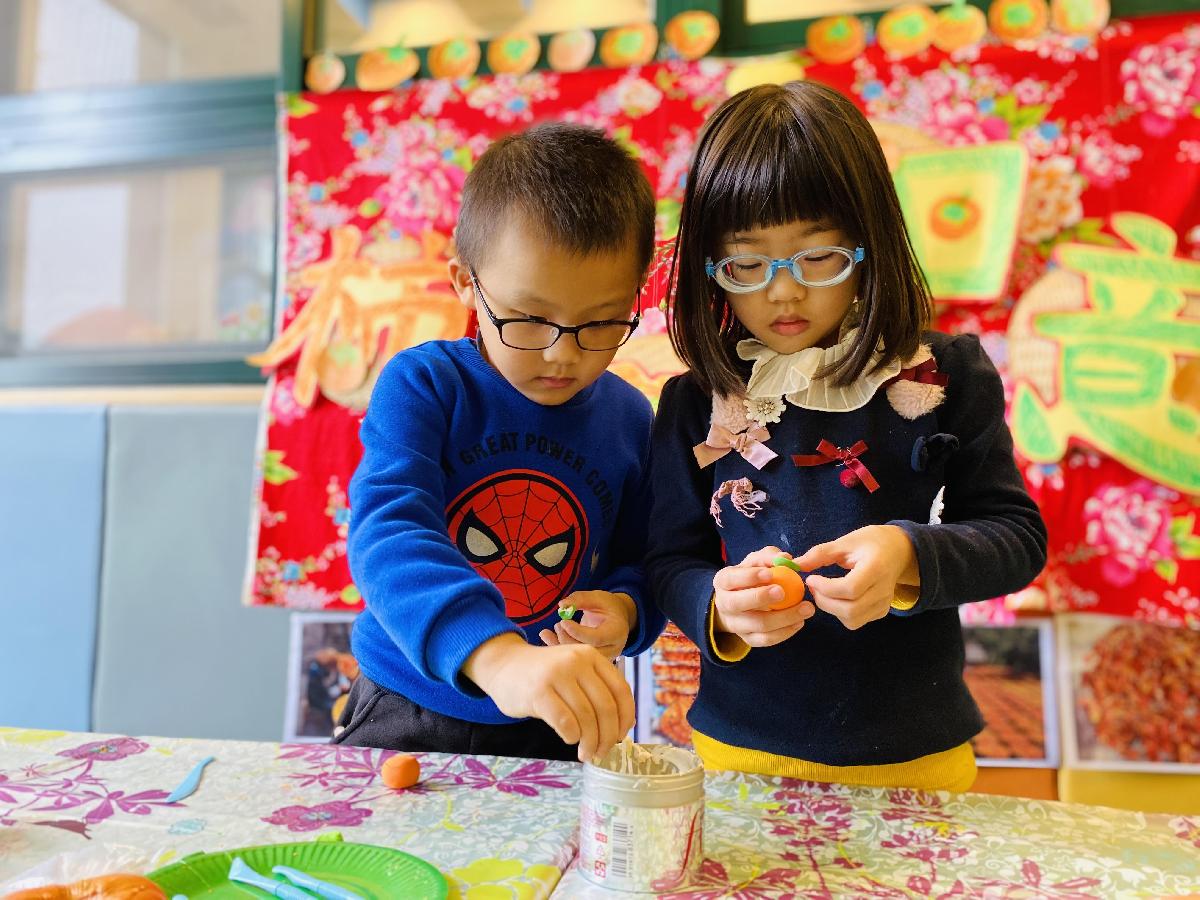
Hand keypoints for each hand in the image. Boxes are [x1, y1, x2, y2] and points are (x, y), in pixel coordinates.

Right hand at [463, 634, 634, 762]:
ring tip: (586, 753)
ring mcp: (557, 674)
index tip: (621, 737)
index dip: (626, 718)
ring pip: (586, 717)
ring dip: (590, 742)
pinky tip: (570, 739)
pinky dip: (572, 736)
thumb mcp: (575, 673)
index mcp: (591, 656)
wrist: (504, 666)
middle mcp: (577, 661)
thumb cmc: (544, 675)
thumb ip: (598, 690)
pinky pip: (565, 721)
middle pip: (605, 706)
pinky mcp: (538, 691)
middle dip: (608, 736)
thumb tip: (625, 725)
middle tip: (601, 752)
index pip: (620, 690)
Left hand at [539, 591, 635, 658]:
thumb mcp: (597, 597)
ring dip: (559, 646)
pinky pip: (574, 660)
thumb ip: (580, 599)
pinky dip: (558, 650)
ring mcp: (602, 658)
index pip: (596, 639)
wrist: (617, 618)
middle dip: (567, 640)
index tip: (563, 621)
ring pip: (578, 660)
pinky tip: (547, 638)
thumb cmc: (608, 607)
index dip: (577, 632)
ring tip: (549, 631)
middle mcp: (611, 649)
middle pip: (586, 652)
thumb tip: (562, 605)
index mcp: (616, 632)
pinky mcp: (591, 661)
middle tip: (558, 624)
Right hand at [711, 546, 815, 647]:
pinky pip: (766, 640)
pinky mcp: (748, 639)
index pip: (731, 579)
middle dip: (760, 597)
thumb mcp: (757, 562)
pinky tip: (800, 622)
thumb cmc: (752, 576)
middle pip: (738, 604)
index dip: (749, 577)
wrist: (741, 602)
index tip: (770, 573)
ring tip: (805, 609)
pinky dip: (785, 632)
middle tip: (783, 591)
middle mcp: (724, 604)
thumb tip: (786, 559)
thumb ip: (770, 557)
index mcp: (723, 582)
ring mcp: (735, 624)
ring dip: (783, 618)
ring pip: (757, 625)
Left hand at [792, 525, 917, 630]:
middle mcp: (883, 590)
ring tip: (823, 592)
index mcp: (876, 568)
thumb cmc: (871, 542)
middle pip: (851, 610)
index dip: (826, 588)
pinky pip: (857, 621)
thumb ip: (820, 554)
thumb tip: (795, 565)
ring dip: (831, 609)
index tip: (811, 578)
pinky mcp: (881, 612)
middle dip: (825, 602)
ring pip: (853, 620)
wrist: (899, 550)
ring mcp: (884, 604)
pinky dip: (841, 613)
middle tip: (813, 587)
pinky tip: (837, 598)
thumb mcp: (846, 541)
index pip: (850, 589)